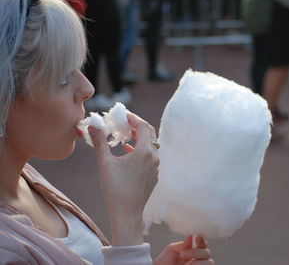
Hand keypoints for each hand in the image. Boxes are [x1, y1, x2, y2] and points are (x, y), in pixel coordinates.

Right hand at [89, 112, 158, 245]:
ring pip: (151, 145)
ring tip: (126, 136)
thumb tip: (92, 126)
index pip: (143, 126)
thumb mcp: (105, 163)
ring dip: (140, 138)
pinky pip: (150, 156)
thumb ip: (99, 142)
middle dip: (138, 126)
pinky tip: (128, 152)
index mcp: (144, 151)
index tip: (123, 115)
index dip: (133, 118)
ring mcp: (156, 167)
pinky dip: (141, 149)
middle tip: (125, 123)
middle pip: (150, 133)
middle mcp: (154, 157)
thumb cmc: (115, 188)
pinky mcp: (154, 175)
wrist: (127, 213)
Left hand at [154, 235, 214, 264]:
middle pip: (207, 253)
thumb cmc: (163, 263)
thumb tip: (192, 235)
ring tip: (186, 264)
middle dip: (196, 252)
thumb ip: (182, 244)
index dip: (202, 240)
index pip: (202, 244)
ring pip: (209, 262)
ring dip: (197, 262)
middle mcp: (197, 260)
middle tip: (182, 254)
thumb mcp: (171, 250)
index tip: (196, 237)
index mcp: (192, 252)